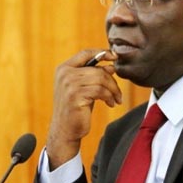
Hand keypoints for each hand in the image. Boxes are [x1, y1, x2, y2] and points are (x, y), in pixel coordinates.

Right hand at [46, 49, 120, 168]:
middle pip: (97, 69)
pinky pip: (100, 91)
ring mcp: (69, 84)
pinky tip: (111, 104)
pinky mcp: (76, 96)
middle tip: (118, 93)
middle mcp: (65, 74)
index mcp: (64, 68)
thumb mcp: (85, 88)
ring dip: (113, 90)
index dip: (102, 52)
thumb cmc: (76, 108)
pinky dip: (109, 97)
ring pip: (101, 79)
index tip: (115, 57)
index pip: (85, 53)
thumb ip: (94, 76)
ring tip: (116, 99)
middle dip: (112, 81)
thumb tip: (111, 66)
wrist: (65, 129)